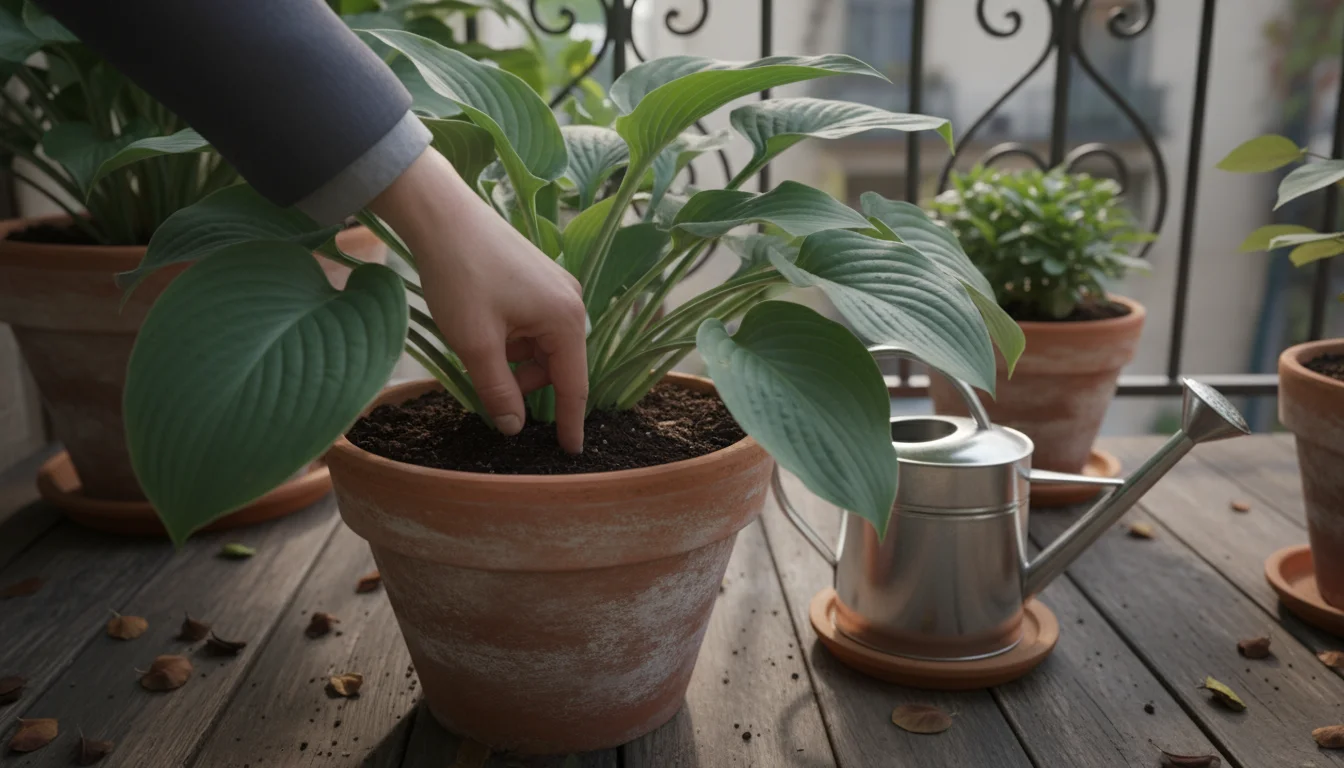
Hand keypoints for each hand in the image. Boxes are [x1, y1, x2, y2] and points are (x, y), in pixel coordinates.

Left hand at [369, 149, 587, 452]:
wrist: (441, 215)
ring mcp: (555, 288)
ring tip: (475, 349)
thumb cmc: (461, 276)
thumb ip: (498, 391)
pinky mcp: (536, 279)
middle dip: (524, 383)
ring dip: (512, 360)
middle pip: (555, 366)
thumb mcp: (476, 344)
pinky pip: (531, 325)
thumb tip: (513, 427)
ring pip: (539, 347)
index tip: (570, 453)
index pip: (574, 385)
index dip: (569, 422)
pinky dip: (509, 339)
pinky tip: (480, 331)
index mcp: (566, 319)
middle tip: (484, 385)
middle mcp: (570, 302)